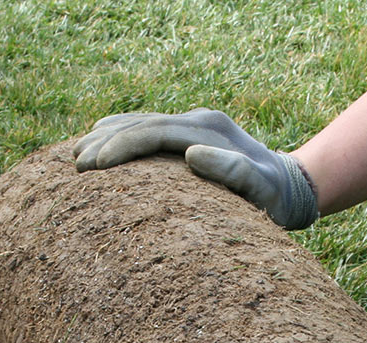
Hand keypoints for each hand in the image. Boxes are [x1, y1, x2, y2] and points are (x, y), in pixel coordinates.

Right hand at [73, 108, 318, 229]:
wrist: (291, 186)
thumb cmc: (274, 197)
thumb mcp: (260, 189)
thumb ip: (233, 172)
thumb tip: (193, 155)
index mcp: (208, 130)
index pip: (154, 132)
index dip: (122, 147)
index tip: (95, 166)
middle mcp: (198, 121)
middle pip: (141, 124)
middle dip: (105, 143)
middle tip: (75, 163)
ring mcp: (193, 125)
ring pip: (141, 123)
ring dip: (107, 136)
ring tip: (75, 153)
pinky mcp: (190, 134)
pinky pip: (148, 128)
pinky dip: (120, 132)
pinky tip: (98, 138)